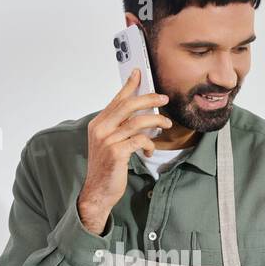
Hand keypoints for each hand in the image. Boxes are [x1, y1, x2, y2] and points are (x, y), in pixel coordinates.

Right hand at [78, 67, 170, 234]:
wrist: (98, 192)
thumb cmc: (106, 168)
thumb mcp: (109, 143)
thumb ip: (119, 127)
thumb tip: (140, 113)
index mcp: (98, 124)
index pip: (116, 99)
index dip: (129, 85)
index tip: (138, 73)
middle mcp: (100, 129)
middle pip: (128, 106)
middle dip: (149, 99)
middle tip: (164, 99)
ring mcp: (107, 141)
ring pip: (137, 122)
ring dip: (156, 121)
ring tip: (167, 124)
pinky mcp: (116, 153)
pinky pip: (140, 140)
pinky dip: (149, 144)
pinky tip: (149, 150)